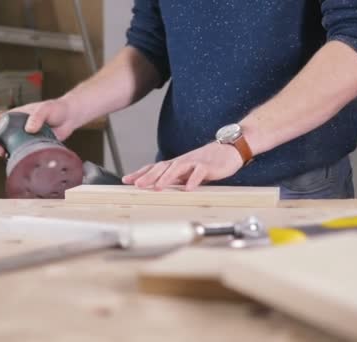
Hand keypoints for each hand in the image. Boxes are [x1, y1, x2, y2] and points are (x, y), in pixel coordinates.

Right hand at [0, 99, 78, 156]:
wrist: (70, 117)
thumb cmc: (57, 109)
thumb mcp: (46, 109)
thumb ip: (37, 117)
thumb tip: (29, 128)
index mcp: (18, 116)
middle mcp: (20, 127)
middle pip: (2, 137)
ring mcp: (27, 137)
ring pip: (12, 146)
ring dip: (7, 153)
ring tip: (7, 157)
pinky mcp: (35, 146)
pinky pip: (25, 153)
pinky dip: (20, 158)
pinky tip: (19, 162)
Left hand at [122, 142, 243, 190]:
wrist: (229, 149)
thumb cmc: (207, 163)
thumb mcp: (186, 172)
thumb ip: (174, 179)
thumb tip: (157, 188)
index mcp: (175, 164)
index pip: (153, 167)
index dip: (139, 173)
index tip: (126, 180)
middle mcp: (181, 161)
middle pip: (161, 167)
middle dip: (148, 176)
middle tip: (136, 185)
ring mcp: (194, 162)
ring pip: (177, 168)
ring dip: (166, 178)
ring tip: (157, 187)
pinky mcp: (208, 166)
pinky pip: (199, 173)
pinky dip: (193, 180)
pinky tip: (188, 189)